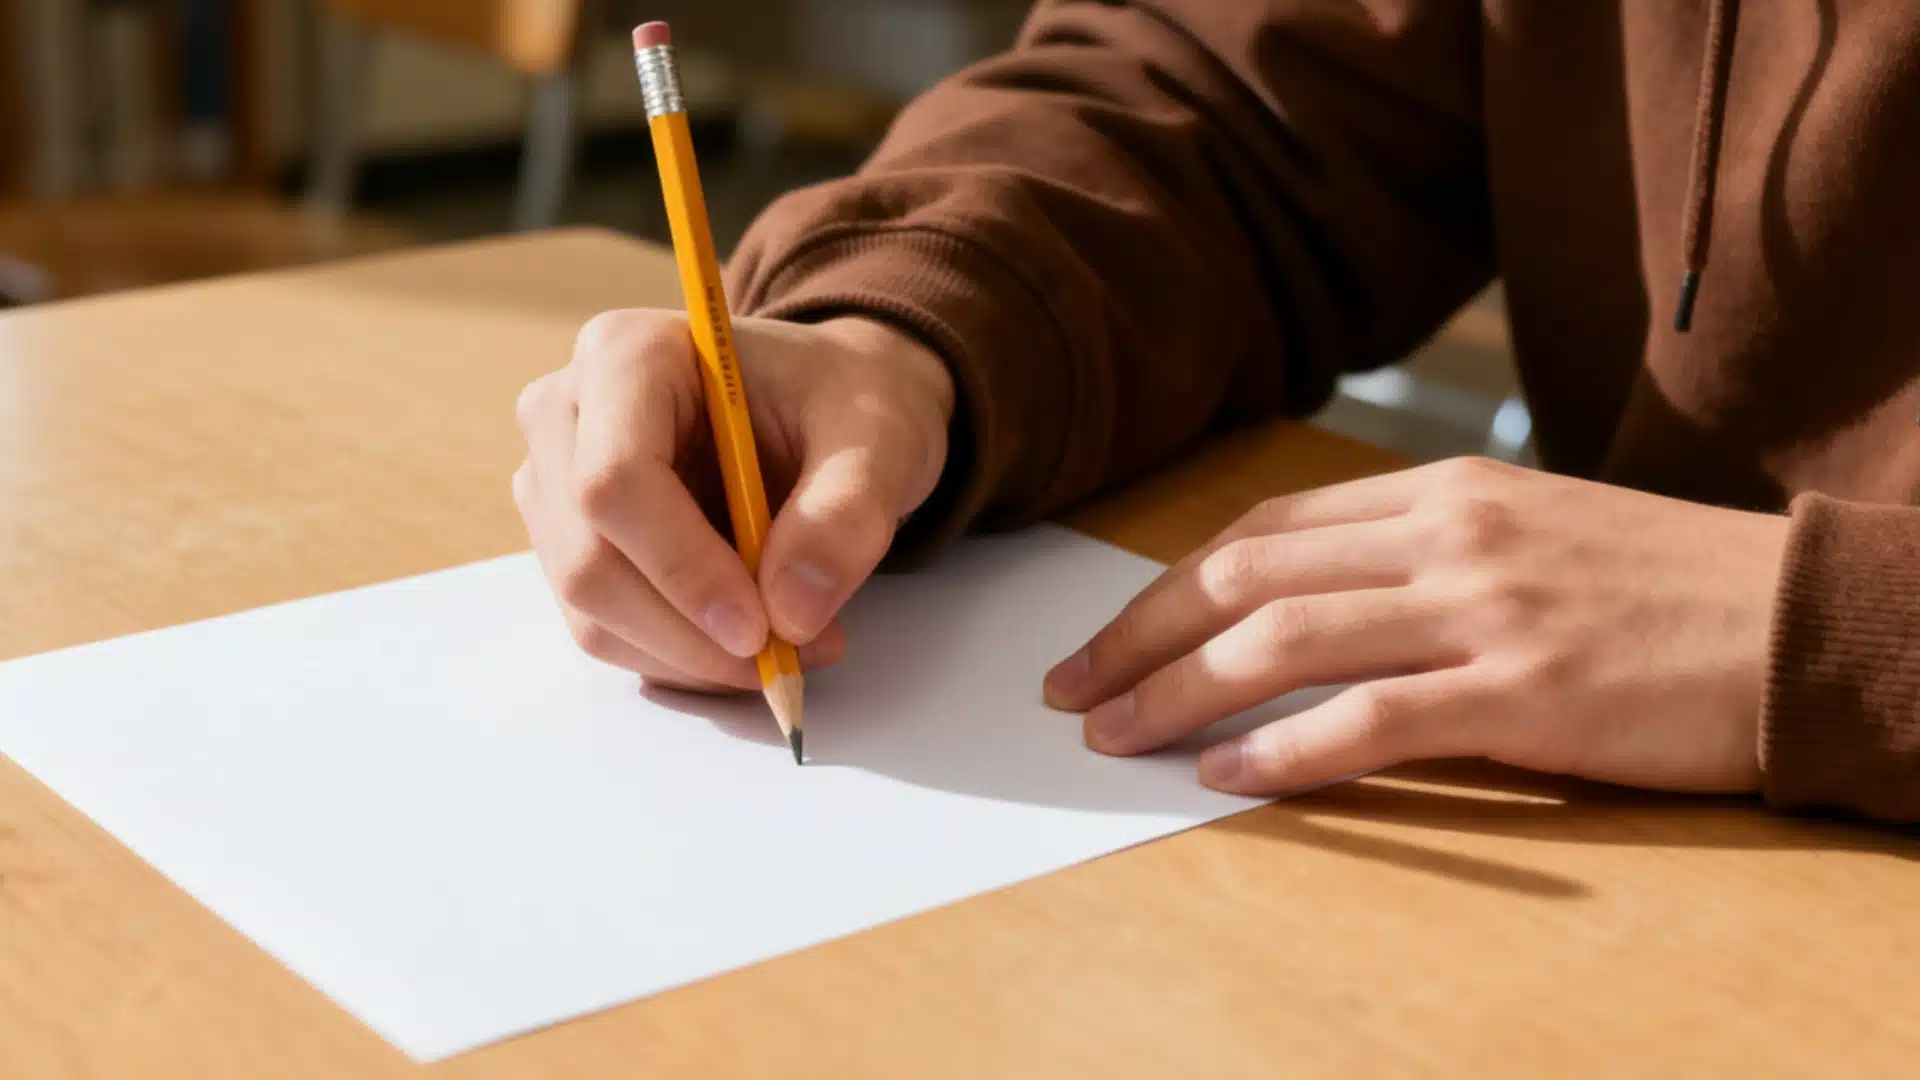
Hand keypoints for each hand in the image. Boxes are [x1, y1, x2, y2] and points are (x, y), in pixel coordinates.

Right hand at [514, 311, 953, 690]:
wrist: (828, 409)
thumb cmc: (844, 403)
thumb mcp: (879, 439)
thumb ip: (845, 514)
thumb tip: (792, 612)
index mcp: (628, 354)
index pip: (615, 480)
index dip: (682, 568)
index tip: (761, 629)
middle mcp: (568, 413)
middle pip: (590, 558)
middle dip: (690, 632)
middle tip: (791, 656)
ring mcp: (557, 482)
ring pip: (591, 610)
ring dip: (690, 656)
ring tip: (792, 648)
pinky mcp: (571, 542)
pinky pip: (605, 629)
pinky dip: (680, 659)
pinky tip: (750, 645)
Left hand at [1043, 457, 1790, 795]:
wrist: (1797, 619)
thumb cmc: (1659, 588)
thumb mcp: (1528, 536)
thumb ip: (1417, 557)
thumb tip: (1300, 605)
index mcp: (1441, 493)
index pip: (1264, 530)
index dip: (1168, 587)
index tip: (1108, 635)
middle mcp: (1448, 536)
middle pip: (1246, 574)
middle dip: (1139, 634)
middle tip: (1070, 690)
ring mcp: (1484, 609)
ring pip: (1284, 639)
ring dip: (1178, 690)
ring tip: (1114, 734)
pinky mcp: (1526, 692)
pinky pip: (1370, 719)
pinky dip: (1283, 748)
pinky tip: (1223, 773)